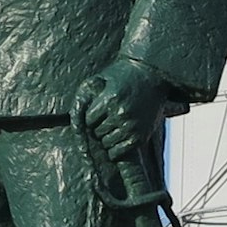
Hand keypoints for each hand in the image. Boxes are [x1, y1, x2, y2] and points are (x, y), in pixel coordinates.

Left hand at [70, 59, 174, 193]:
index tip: (97, 113)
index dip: (91, 117)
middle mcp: (121, 114)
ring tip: (113, 128)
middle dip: (99, 127)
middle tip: (106, 120)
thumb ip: (88, 93)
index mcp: (110, 99)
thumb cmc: (125, 75)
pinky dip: (116, 149)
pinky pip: (119, 152)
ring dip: (107, 137)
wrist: (153, 75)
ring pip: (107, 143)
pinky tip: (118, 139)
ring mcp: (132, 126)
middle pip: (97, 132)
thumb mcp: (103, 78)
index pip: (88, 120)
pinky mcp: (140, 137)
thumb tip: (73, 114)